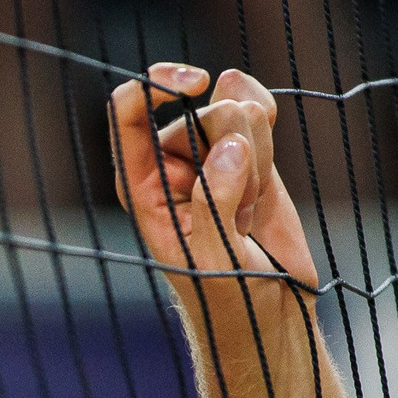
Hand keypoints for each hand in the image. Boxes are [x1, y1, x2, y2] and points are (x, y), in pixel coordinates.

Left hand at [110, 63, 317, 293]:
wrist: (268, 314)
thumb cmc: (227, 300)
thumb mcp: (213, 260)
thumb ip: (215, 203)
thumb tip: (231, 146)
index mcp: (141, 187)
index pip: (128, 113)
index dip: (157, 84)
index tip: (198, 84)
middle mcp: (170, 165)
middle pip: (202, 112)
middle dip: (235, 154)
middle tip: (240, 217)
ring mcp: (210, 156)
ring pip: (237, 110)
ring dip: (257, 158)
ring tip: (250, 212)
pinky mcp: (248, 153)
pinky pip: (257, 107)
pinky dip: (268, 126)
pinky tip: (266, 165)